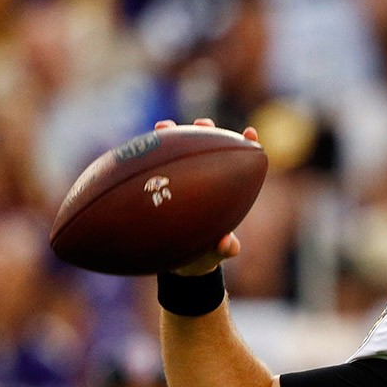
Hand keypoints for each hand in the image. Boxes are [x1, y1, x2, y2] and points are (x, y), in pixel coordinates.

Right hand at [154, 118, 257, 275]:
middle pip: (208, 149)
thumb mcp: (215, 254)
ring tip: (165, 126)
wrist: (178, 263)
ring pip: (178, 152)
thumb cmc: (203, 254)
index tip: (250, 133)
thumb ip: (224, 249)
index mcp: (223, 191)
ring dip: (172, 136)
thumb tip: (227, 242)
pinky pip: (152, 169)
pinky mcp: (158, 185)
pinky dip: (145, 158)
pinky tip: (135, 150)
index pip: (238, 164)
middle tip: (203, 123)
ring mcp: (180, 180)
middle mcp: (203, 180)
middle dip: (207, 131)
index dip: (245, 146)